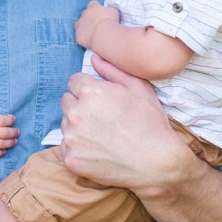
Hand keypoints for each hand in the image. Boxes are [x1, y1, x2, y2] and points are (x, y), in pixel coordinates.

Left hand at [59, 54, 186, 191]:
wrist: (156, 164)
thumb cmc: (150, 123)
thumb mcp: (139, 88)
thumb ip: (112, 70)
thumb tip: (93, 58)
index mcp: (90, 92)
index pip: (74, 81)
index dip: (88, 89)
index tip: (101, 100)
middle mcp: (76, 113)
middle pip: (67, 102)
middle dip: (80, 106)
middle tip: (102, 118)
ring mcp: (71, 138)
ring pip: (66, 124)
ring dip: (78, 126)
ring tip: (102, 135)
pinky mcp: (70, 159)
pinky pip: (67, 147)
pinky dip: (79, 148)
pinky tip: (99, 150)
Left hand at [74, 0, 119, 49]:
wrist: (103, 34)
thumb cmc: (110, 21)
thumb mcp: (114, 11)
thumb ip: (111, 8)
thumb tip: (111, 8)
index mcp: (93, 7)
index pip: (93, 4)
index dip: (96, 8)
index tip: (101, 13)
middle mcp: (84, 14)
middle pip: (85, 13)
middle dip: (89, 17)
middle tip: (97, 23)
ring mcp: (80, 24)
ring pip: (78, 24)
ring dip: (83, 27)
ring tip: (91, 32)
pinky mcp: (78, 35)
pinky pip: (79, 35)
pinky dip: (83, 37)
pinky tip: (90, 40)